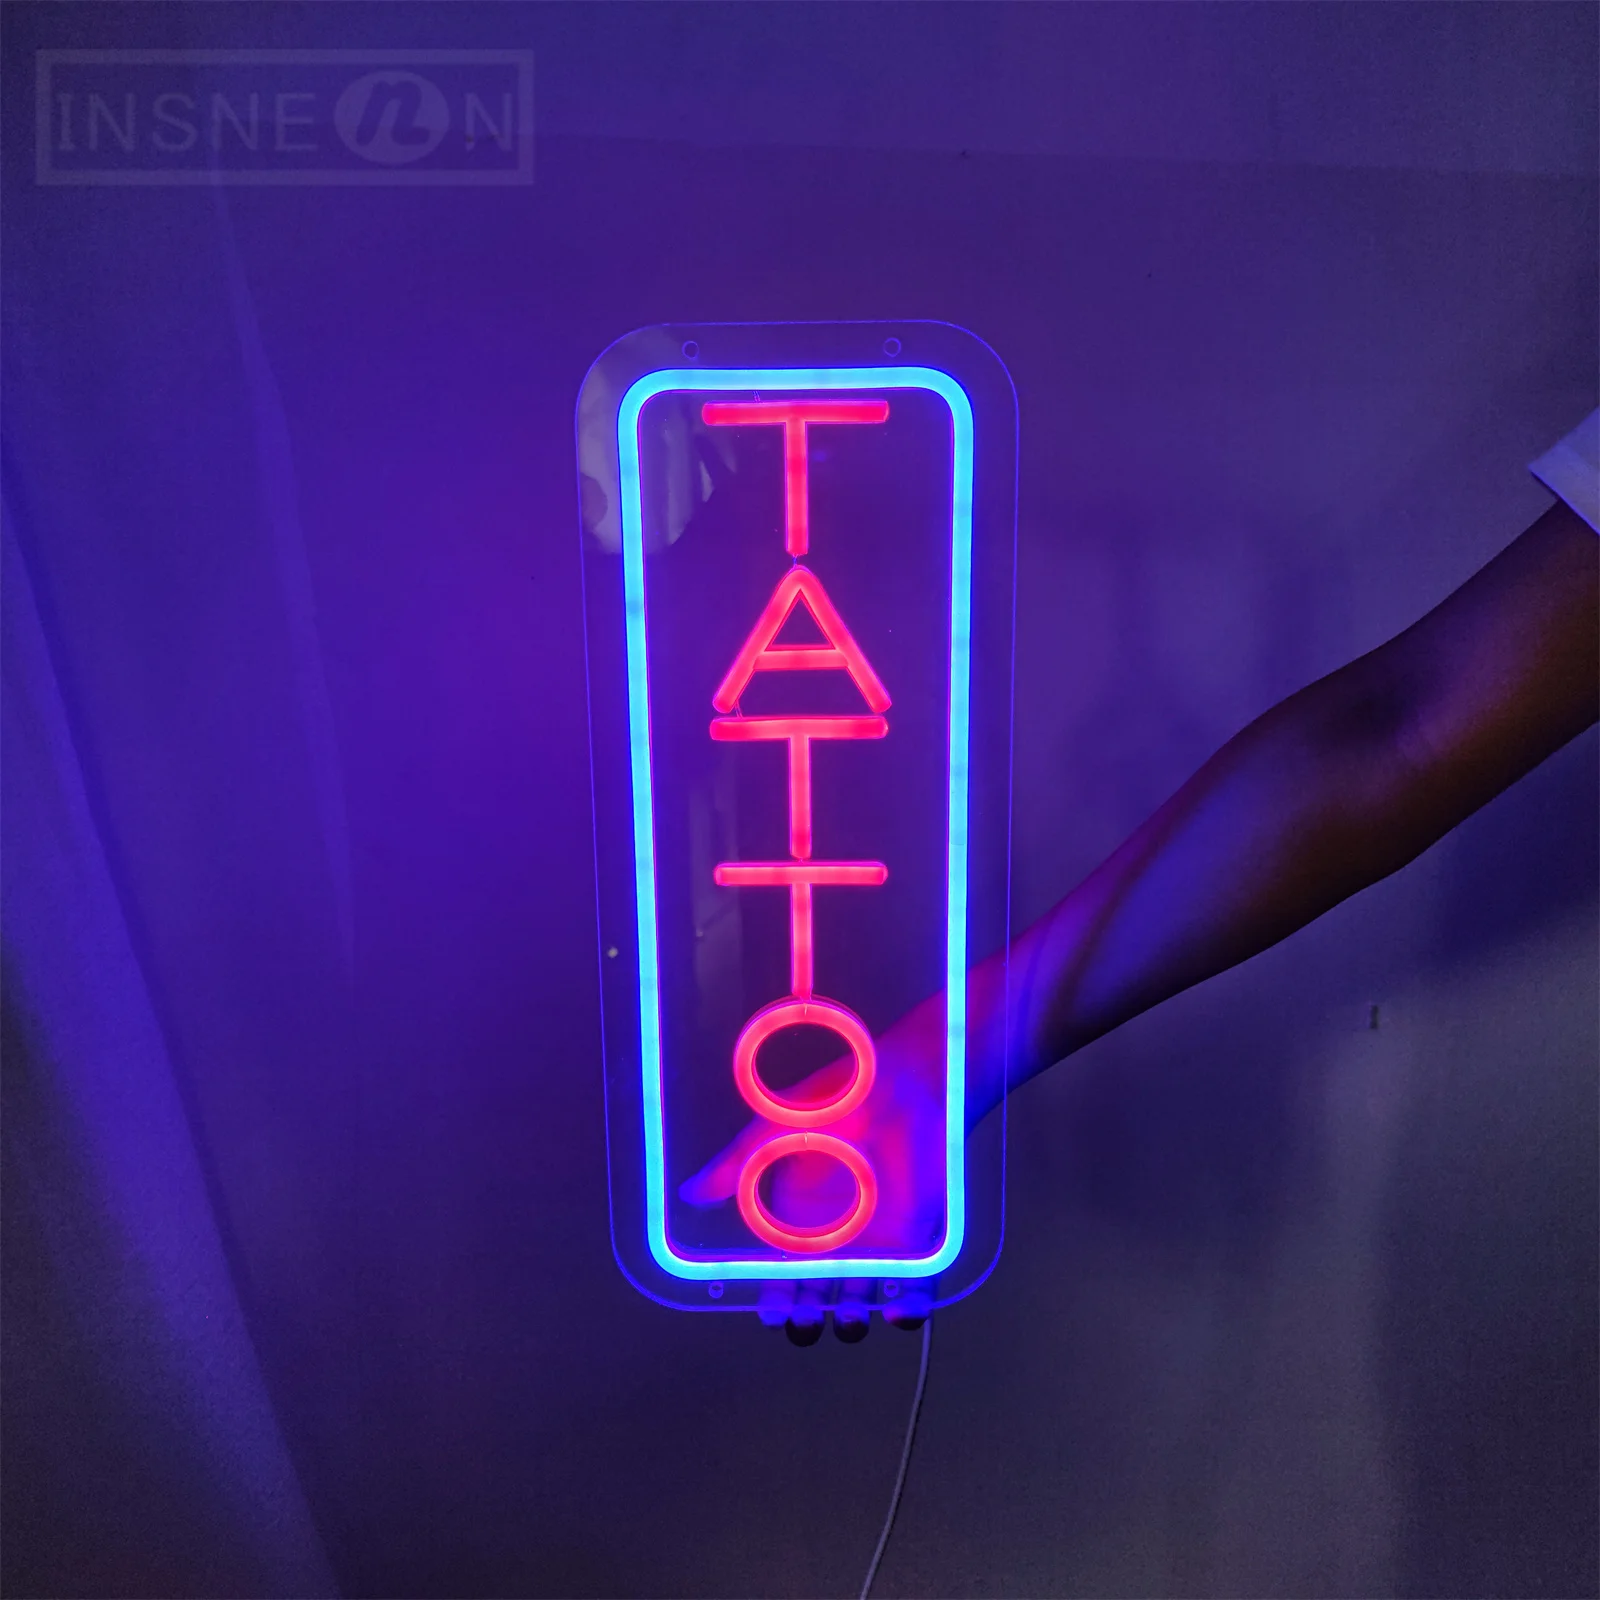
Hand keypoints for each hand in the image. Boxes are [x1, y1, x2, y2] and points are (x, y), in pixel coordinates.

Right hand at [680, 1002, 947, 1342]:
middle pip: (818, 1298)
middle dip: (811, 1318)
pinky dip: (909, 1306)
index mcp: (797, 1222)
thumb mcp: (774, 1130)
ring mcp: (877, 1241)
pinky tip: (900, 1311)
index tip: (771, 1314)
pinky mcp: (917, 1235)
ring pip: (861, 1298)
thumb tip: (688, 1193)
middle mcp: (835, 1240)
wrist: (900, 1079)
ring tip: (851, 1317)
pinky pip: (914, 1282)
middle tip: (808, 1321)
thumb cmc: (834, 1103)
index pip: (781, 1275)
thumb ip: (736, 1164)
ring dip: (856, 1318)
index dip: (775, 1300)